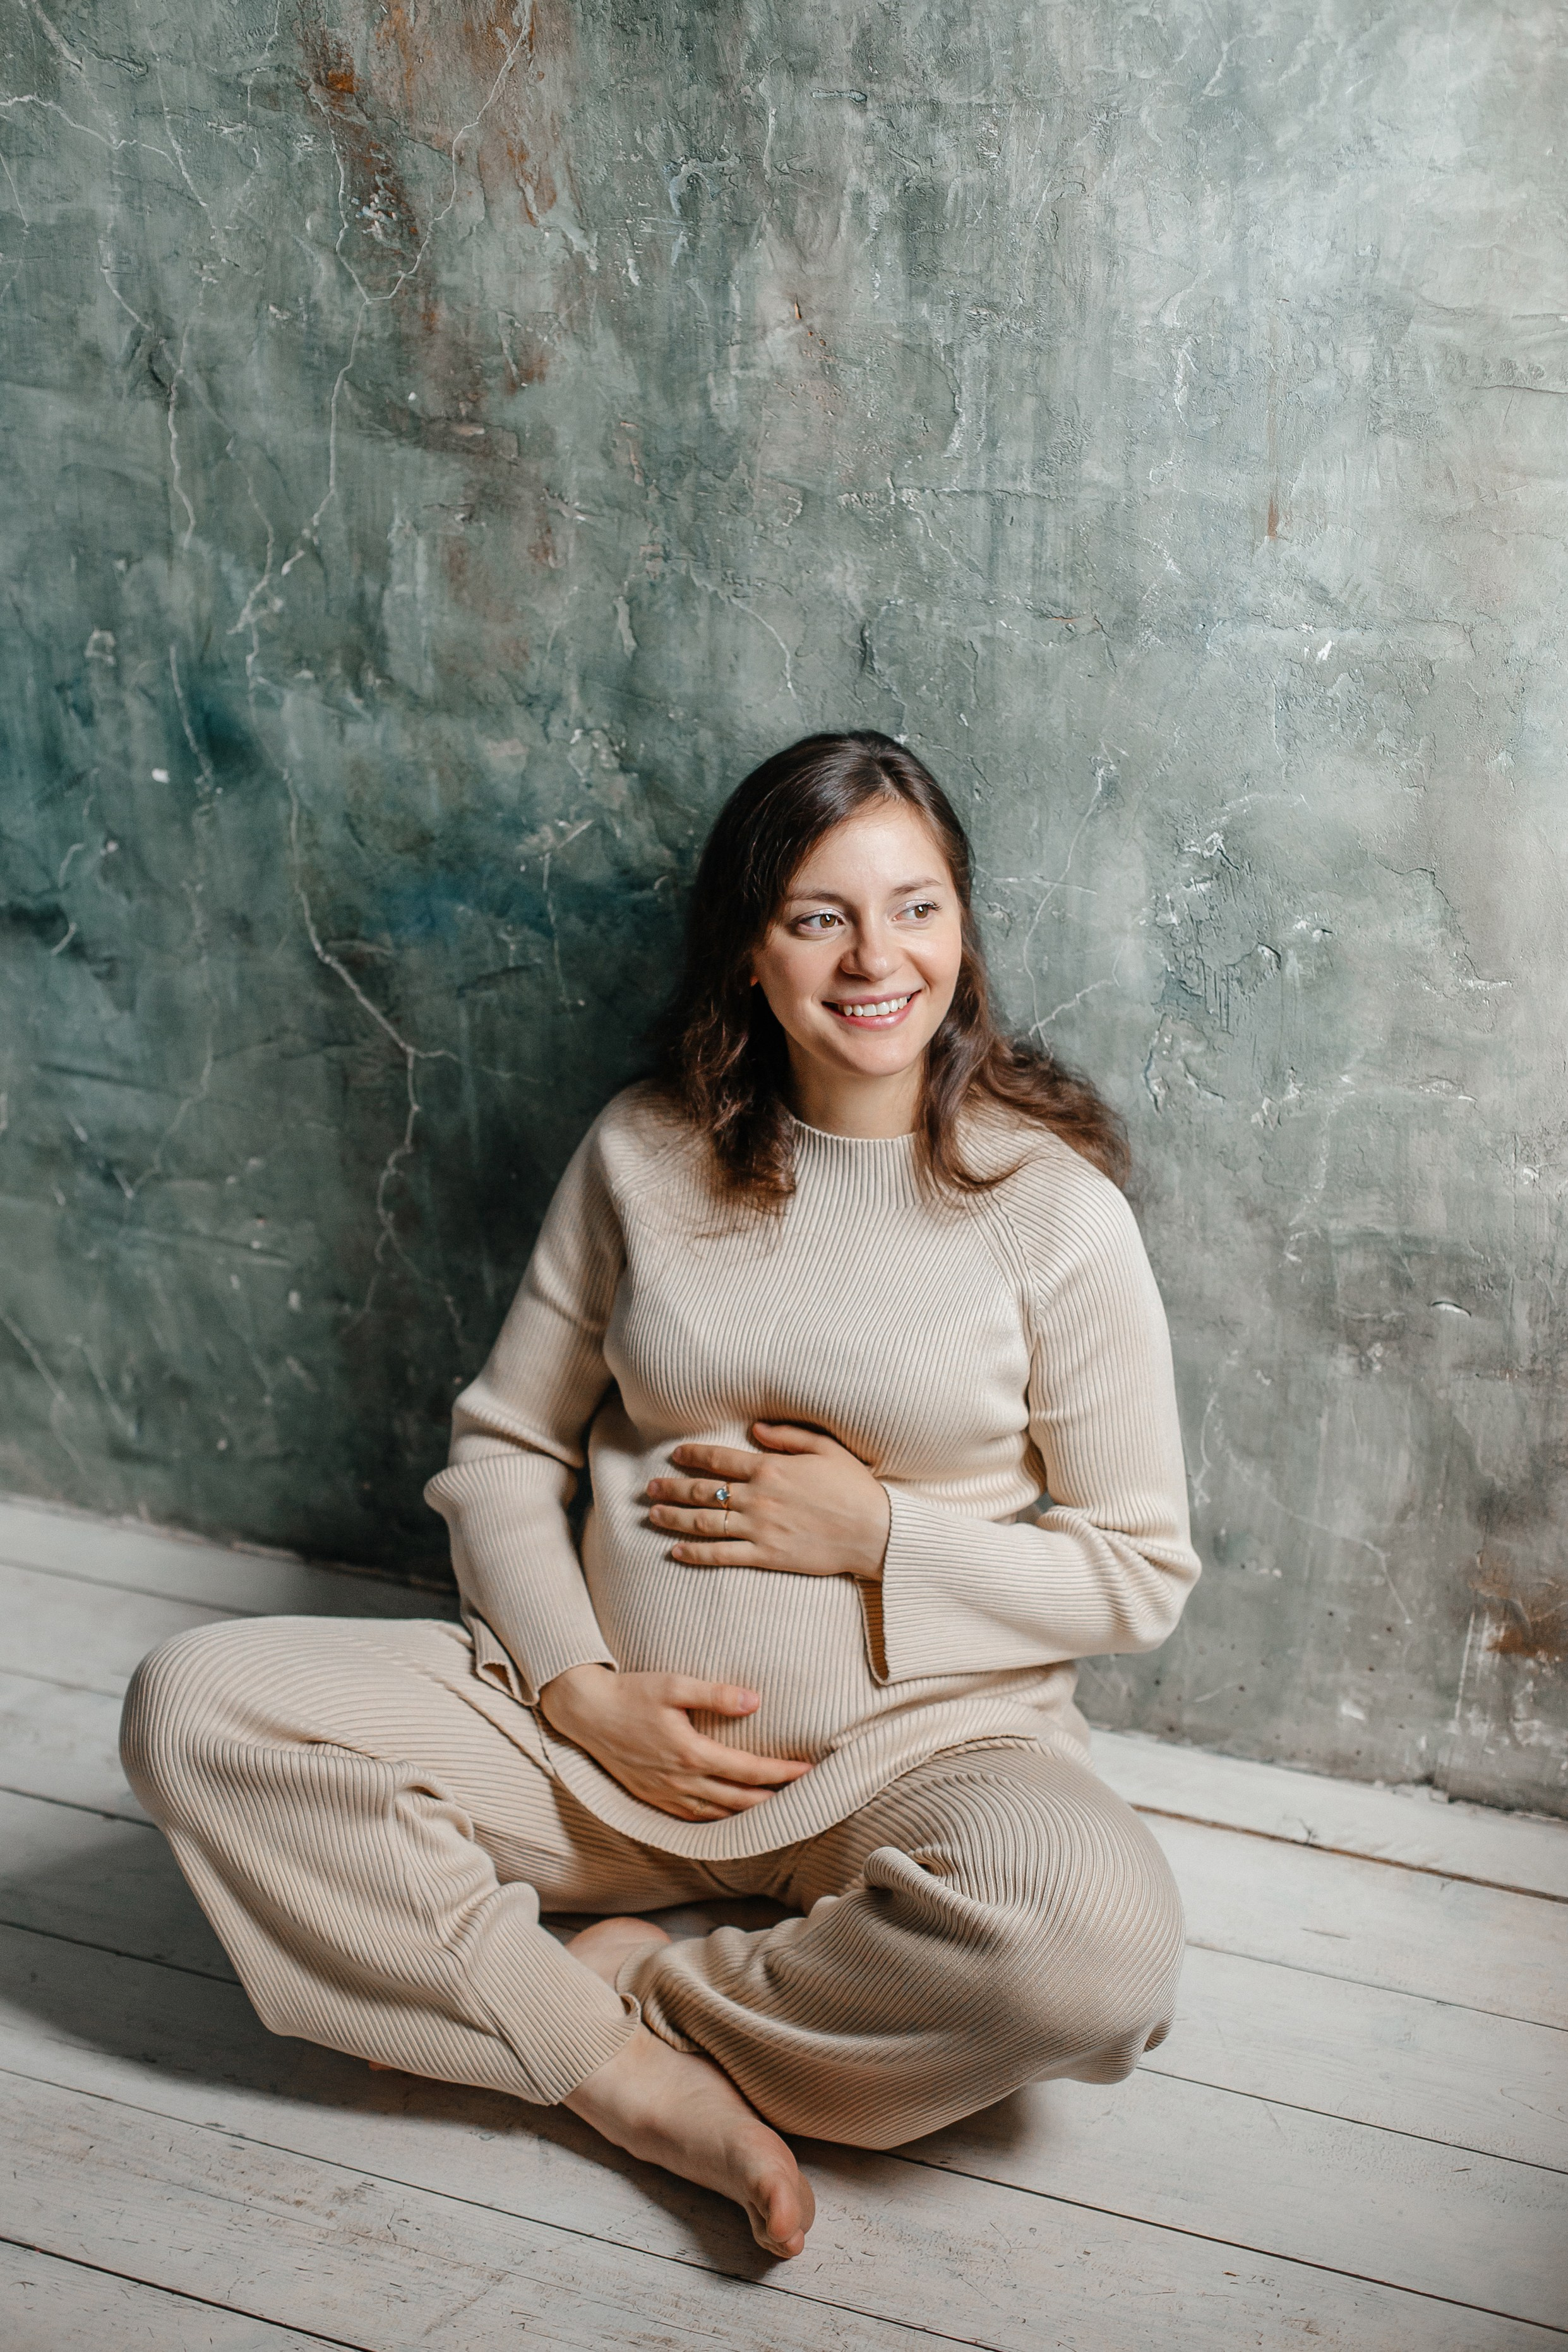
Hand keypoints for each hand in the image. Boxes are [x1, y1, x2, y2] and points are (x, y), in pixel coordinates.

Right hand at [537, 1662, 812, 1820]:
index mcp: (690, 1753)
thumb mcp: (675, 1684)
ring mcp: (665, 1794)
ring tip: (775, 1805)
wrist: (587, 1713)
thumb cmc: (632, 1693)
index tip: (808, 1770)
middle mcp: (680, 1781)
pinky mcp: (652, 1798)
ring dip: (748, 1813)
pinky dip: (718, 1819)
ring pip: (717, 1814)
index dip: (781, 1773)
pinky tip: (729, 1813)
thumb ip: (716, 1694)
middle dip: (773, 1798)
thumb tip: (756, 1701)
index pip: (748, 1771)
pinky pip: (693, 1817)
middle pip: (739, 1800)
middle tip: (802, 1793)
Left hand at [647, 1423, 891, 1579]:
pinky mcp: (767, 1556)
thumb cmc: (855, 1487)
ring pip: (706, 1523)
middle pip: (704, 1492)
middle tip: (650, 1489)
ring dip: (675, 1519)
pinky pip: (723, 1555)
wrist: (875, 1531)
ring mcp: (760, 1528)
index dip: (693, 1456)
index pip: (721, 1459)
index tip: (675, 1455)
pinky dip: (696, 1554)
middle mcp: (759, 1497)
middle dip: (673, 1489)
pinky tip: (676, 1551)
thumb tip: (756, 1429)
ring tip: (654, 1516)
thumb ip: (788, 1436)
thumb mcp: (826, 1448)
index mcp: (772, 1468)